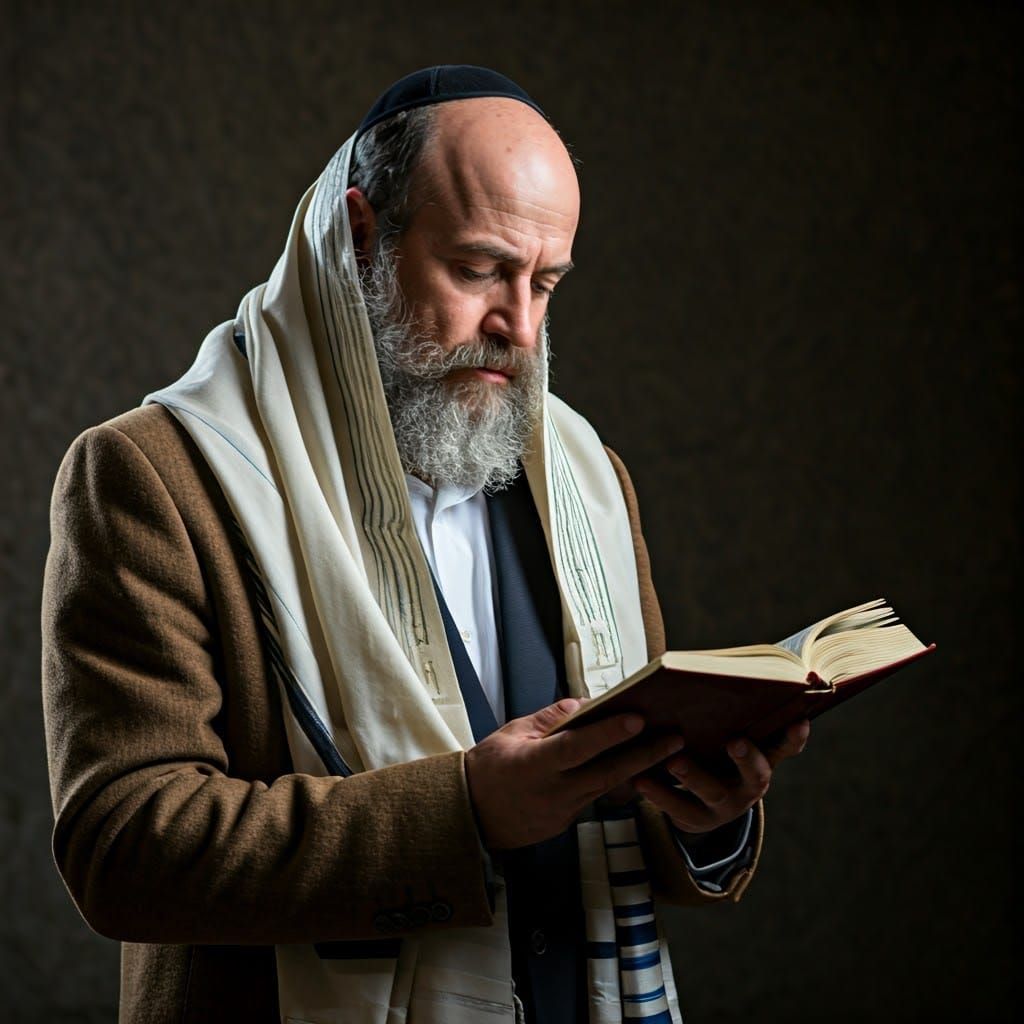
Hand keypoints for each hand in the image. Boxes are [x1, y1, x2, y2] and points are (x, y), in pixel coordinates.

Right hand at [464, 698, 684, 850]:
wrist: (469, 816)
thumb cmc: (488, 768)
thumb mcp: (511, 733)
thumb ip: (550, 719)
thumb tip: (584, 705)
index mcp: (534, 765)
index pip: (577, 747)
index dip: (608, 733)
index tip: (636, 719)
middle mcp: (553, 792)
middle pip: (606, 773)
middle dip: (645, 755)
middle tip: (676, 738)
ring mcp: (562, 812)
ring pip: (609, 787)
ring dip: (640, 769)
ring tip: (670, 751)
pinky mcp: (567, 822)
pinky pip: (597, 798)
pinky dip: (619, 783)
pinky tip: (640, 769)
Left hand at [634, 720, 809, 834]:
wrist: (697, 804)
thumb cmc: (712, 751)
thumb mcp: (724, 735)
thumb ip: (727, 713)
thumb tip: (711, 670)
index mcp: (762, 758)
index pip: (784, 747)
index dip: (794, 736)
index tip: (800, 719)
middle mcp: (749, 784)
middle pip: (756, 774)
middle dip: (747, 757)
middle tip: (734, 741)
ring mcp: (725, 805)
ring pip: (713, 792)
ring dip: (694, 776)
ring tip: (674, 761)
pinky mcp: (697, 819)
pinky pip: (678, 808)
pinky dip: (659, 794)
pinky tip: (640, 780)